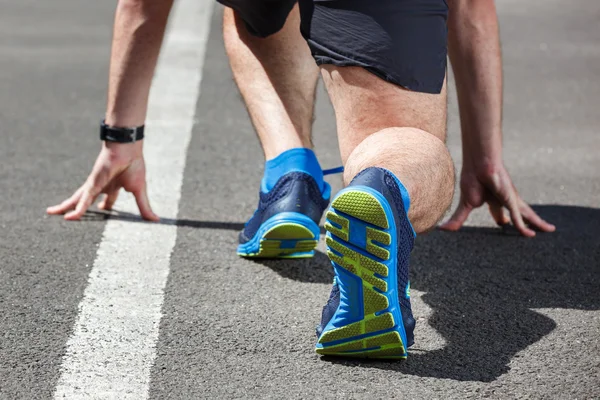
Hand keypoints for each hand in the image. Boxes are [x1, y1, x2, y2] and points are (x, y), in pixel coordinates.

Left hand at [47, 141, 158, 220]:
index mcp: (115, 186)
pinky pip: (83, 201)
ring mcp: (93, 186)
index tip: (103, 210)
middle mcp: (101, 186)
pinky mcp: (91, 185)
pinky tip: (69, 218)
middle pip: (86, 200)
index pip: (108, 198)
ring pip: (77, 200)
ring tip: (51, 212)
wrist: (127, 149)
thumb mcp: (139, 191)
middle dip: (79, 208)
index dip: (106, 205)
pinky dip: (77, 210)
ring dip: (65, 207)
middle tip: (70, 216)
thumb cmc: (134, 165)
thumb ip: (144, 207)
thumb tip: (155, 220)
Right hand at [440, 163, 554, 236]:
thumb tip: (442, 229)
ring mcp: (512, 200)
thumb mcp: (465, 205)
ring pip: (527, 214)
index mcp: (493, 200)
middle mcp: (505, 199)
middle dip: (524, 222)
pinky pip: (519, 217)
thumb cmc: (472, 179)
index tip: (502, 225)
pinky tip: (529, 234)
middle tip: (531, 232)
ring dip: (537, 222)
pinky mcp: (512, 200)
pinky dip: (523, 226)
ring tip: (549, 230)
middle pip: (518, 214)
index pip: (499, 212)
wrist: (479, 165)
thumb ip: (458, 219)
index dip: (501, 219)